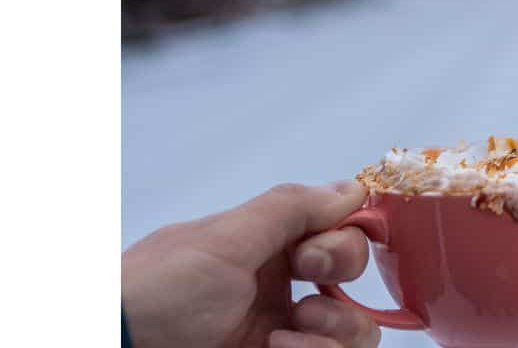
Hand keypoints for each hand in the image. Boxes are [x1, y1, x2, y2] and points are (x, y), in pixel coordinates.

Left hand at [122, 181, 380, 347]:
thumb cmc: (159, 291)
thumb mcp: (225, 238)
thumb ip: (291, 208)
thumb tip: (351, 189)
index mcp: (267, 244)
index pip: (336, 228)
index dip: (343, 235)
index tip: (318, 246)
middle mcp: (280, 284)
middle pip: (353, 273)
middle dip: (341, 270)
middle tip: (307, 277)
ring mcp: (282, 330)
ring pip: (353, 324)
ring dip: (335, 323)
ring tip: (291, 329)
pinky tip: (277, 347)